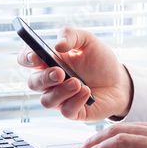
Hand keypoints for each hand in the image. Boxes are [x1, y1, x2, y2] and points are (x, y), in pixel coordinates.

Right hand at [17, 27, 132, 120]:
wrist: (119, 81)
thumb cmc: (99, 61)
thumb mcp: (87, 40)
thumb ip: (71, 35)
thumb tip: (58, 45)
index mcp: (48, 62)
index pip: (26, 59)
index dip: (26, 58)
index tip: (35, 56)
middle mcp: (50, 81)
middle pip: (33, 83)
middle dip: (44, 78)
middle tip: (60, 72)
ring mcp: (60, 98)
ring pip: (47, 100)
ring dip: (61, 91)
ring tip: (78, 82)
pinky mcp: (73, 112)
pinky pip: (66, 111)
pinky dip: (75, 101)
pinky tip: (87, 92)